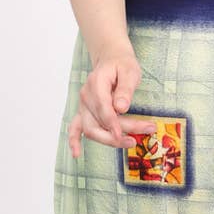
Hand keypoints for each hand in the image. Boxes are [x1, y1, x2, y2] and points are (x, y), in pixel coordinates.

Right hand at [68, 43, 156, 157]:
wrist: (111, 59)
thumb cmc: (122, 65)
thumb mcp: (130, 71)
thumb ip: (125, 89)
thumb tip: (121, 107)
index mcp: (96, 83)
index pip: (103, 108)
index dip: (114, 124)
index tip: (127, 136)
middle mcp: (86, 96)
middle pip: (97, 122)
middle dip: (117, 134)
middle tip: (139, 138)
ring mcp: (83, 105)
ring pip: (91, 129)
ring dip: (109, 140)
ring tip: (132, 142)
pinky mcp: (84, 112)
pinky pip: (75, 128)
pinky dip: (74, 141)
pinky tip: (76, 154)